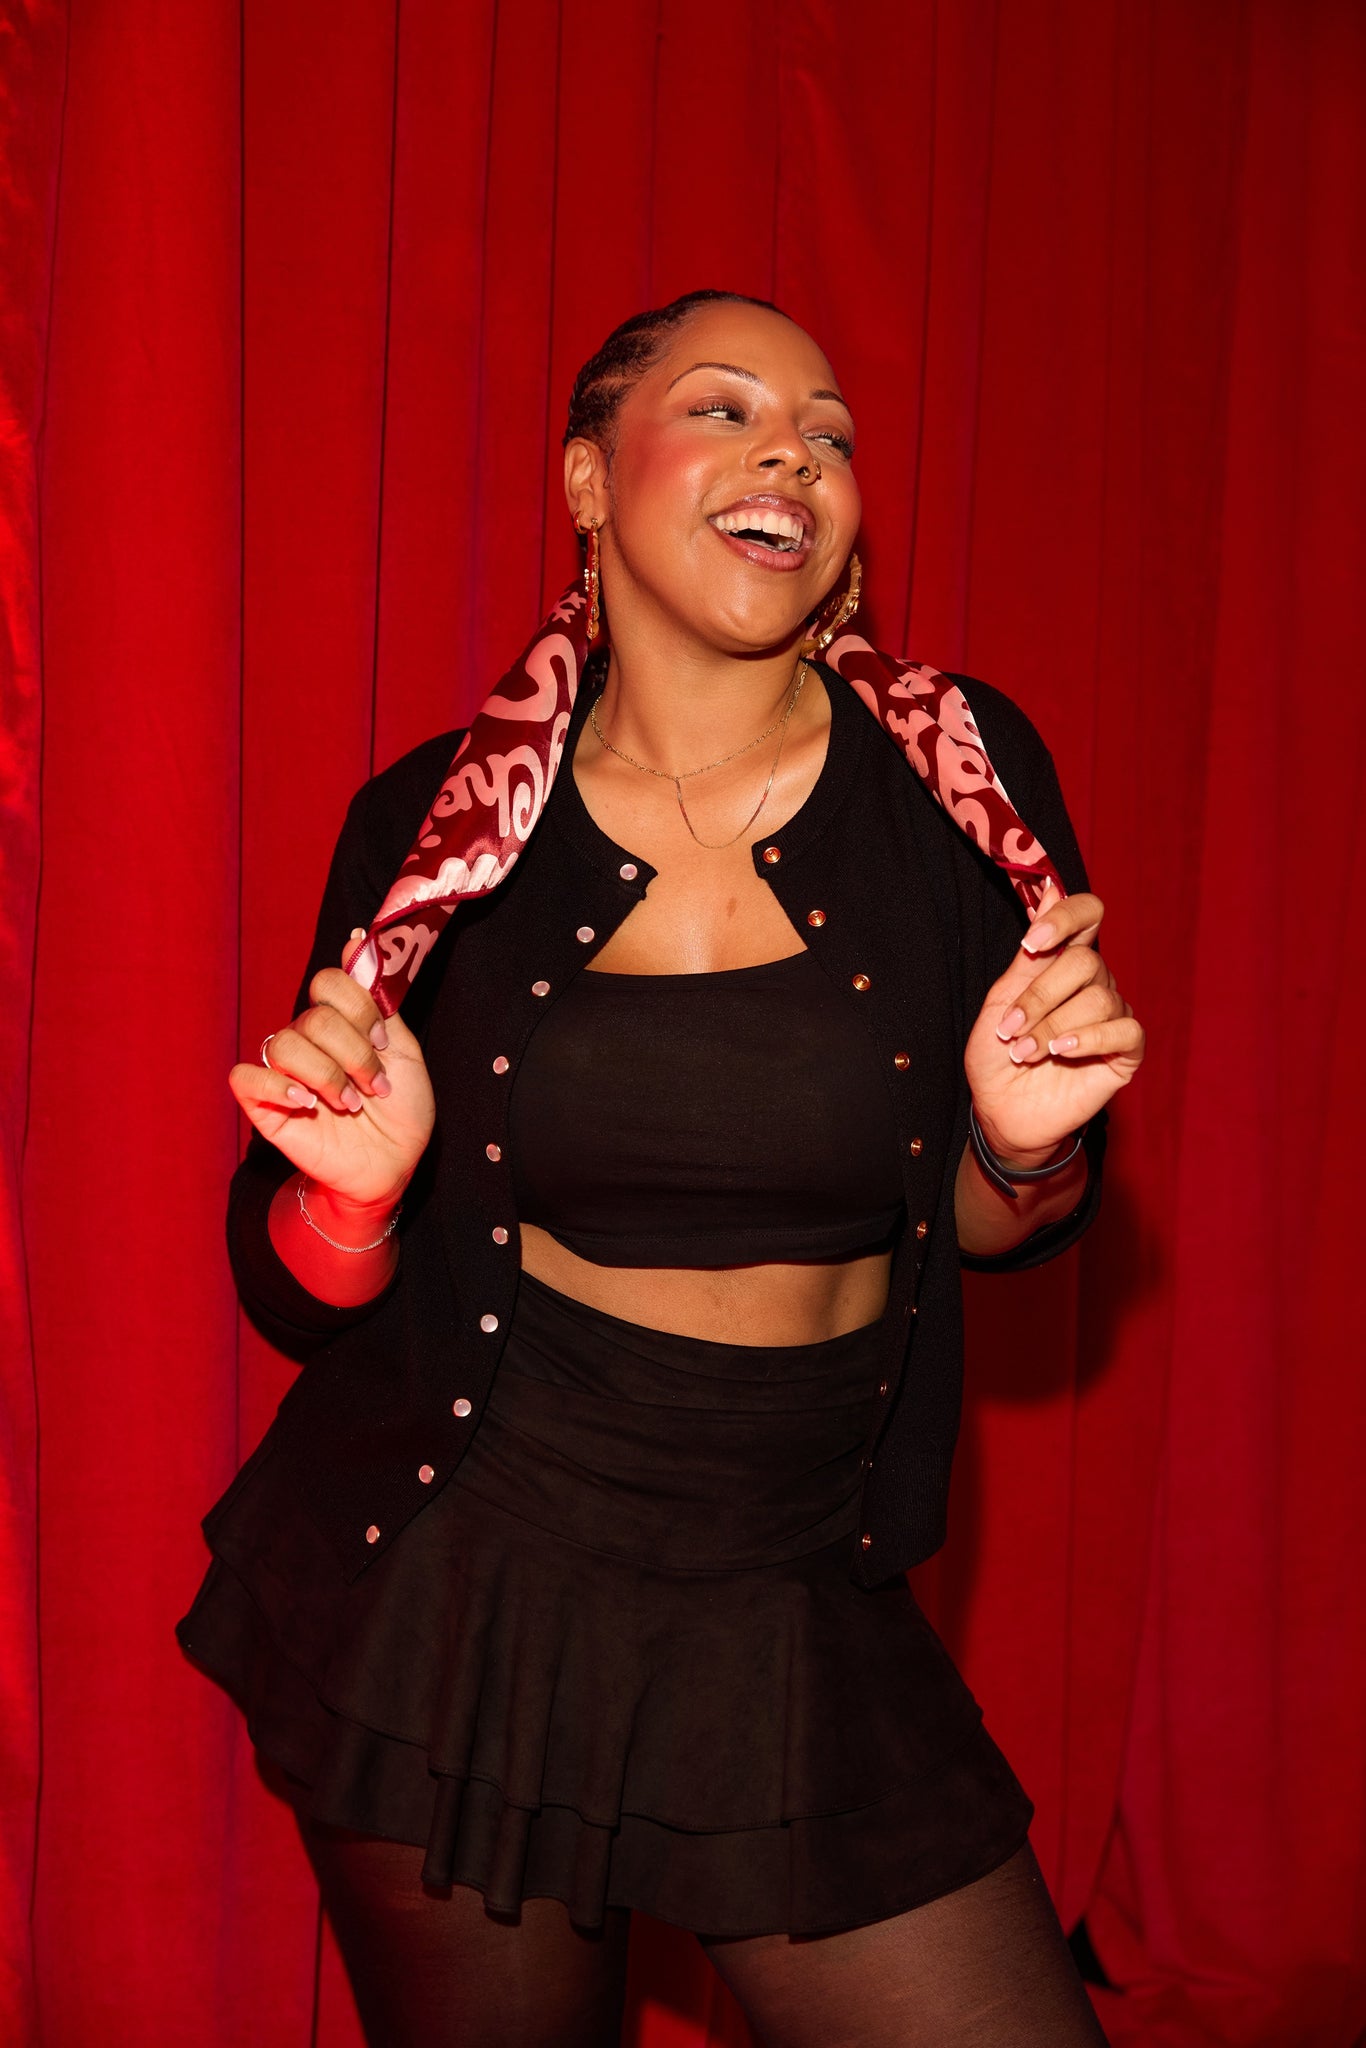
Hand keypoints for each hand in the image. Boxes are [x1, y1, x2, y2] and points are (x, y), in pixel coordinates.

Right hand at [229, 930, 435, 1209]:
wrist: (392, 1166)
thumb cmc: (400, 1113)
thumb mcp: (403, 1052)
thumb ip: (378, 1001)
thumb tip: (358, 940)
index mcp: (339, 1023)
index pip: (329, 983)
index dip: (359, 1010)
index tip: (383, 1042)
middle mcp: (307, 1040)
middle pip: (314, 1018)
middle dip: (354, 1054)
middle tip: (373, 1087)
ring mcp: (283, 1071)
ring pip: (284, 1043)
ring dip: (327, 1076)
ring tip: (349, 1104)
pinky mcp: (262, 1103)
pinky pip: (245, 1076)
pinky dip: (277, 1085)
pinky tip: (307, 1103)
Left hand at [964, 883, 1144, 1164]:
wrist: (1003, 1111)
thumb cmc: (999, 1055)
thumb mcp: (1002, 1002)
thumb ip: (1029, 955)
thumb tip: (1049, 887)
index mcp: (1065, 962)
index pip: (1087, 914)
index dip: (1065, 918)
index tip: (1032, 943)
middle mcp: (1095, 982)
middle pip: (1085, 962)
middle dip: (1040, 996)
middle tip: (1011, 1030)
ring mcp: (1113, 1015)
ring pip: (1099, 999)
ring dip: (1052, 1028)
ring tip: (1025, 1054)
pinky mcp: (1126, 1051)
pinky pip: (1124, 1029)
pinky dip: (1089, 1038)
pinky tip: (1062, 1053)